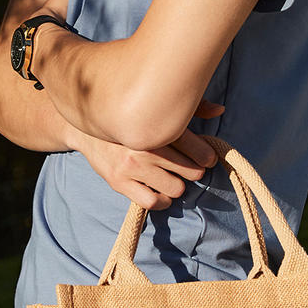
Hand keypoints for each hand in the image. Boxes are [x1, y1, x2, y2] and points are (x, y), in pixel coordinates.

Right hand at [76, 99, 224, 208]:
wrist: (87, 126)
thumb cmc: (130, 115)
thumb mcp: (159, 106)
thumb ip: (192, 107)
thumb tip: (220, 110)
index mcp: (158, 125)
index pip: (197, 148)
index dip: (207, 156)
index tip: (206, 157)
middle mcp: (146, 146)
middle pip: (190, 170)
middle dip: (193, 170)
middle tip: (187, 166)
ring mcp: (132, 166)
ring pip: (176, 188)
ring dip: (177, 185)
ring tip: (171, 176)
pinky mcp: (119, 182)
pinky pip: (153, 201)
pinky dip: (161, 200)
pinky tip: (159, 190)